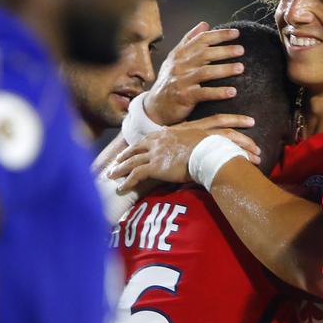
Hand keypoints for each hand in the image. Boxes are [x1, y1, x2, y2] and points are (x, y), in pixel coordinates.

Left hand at [107, 115, 260, 192]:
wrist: (209, 152)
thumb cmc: (210, 147)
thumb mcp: (201, 141)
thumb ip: (196, 146)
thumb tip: (201, 153)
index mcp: (168, 133)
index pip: (148, 140)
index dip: (137, 146)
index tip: (131, 151)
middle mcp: (158, 141)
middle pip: (135, 149)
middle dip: (124, 156)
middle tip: (116, 162)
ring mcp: (155, 153)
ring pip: (131, 161)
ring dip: (120, 169)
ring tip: (112, 176)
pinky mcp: (154, 166)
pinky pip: (135, 175)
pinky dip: (126, 182)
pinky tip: (120, 189)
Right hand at [144, 22, 246, 124]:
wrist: (155, 106)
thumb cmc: (169, 81)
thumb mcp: (175, 58)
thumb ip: (189, 40)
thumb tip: (205, 24)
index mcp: (180, 54)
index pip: (201, 40)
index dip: (219, 35)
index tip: (236, 33)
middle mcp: (180, 65)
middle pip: (204, 54)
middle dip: (224, 50)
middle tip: (241, 50)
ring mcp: (181, 81)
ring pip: (205, 72)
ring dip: (224, 69)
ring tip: (240, 68)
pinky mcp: (184, 97)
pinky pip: (204, 93)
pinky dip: (218, 92)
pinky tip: (232, 92)